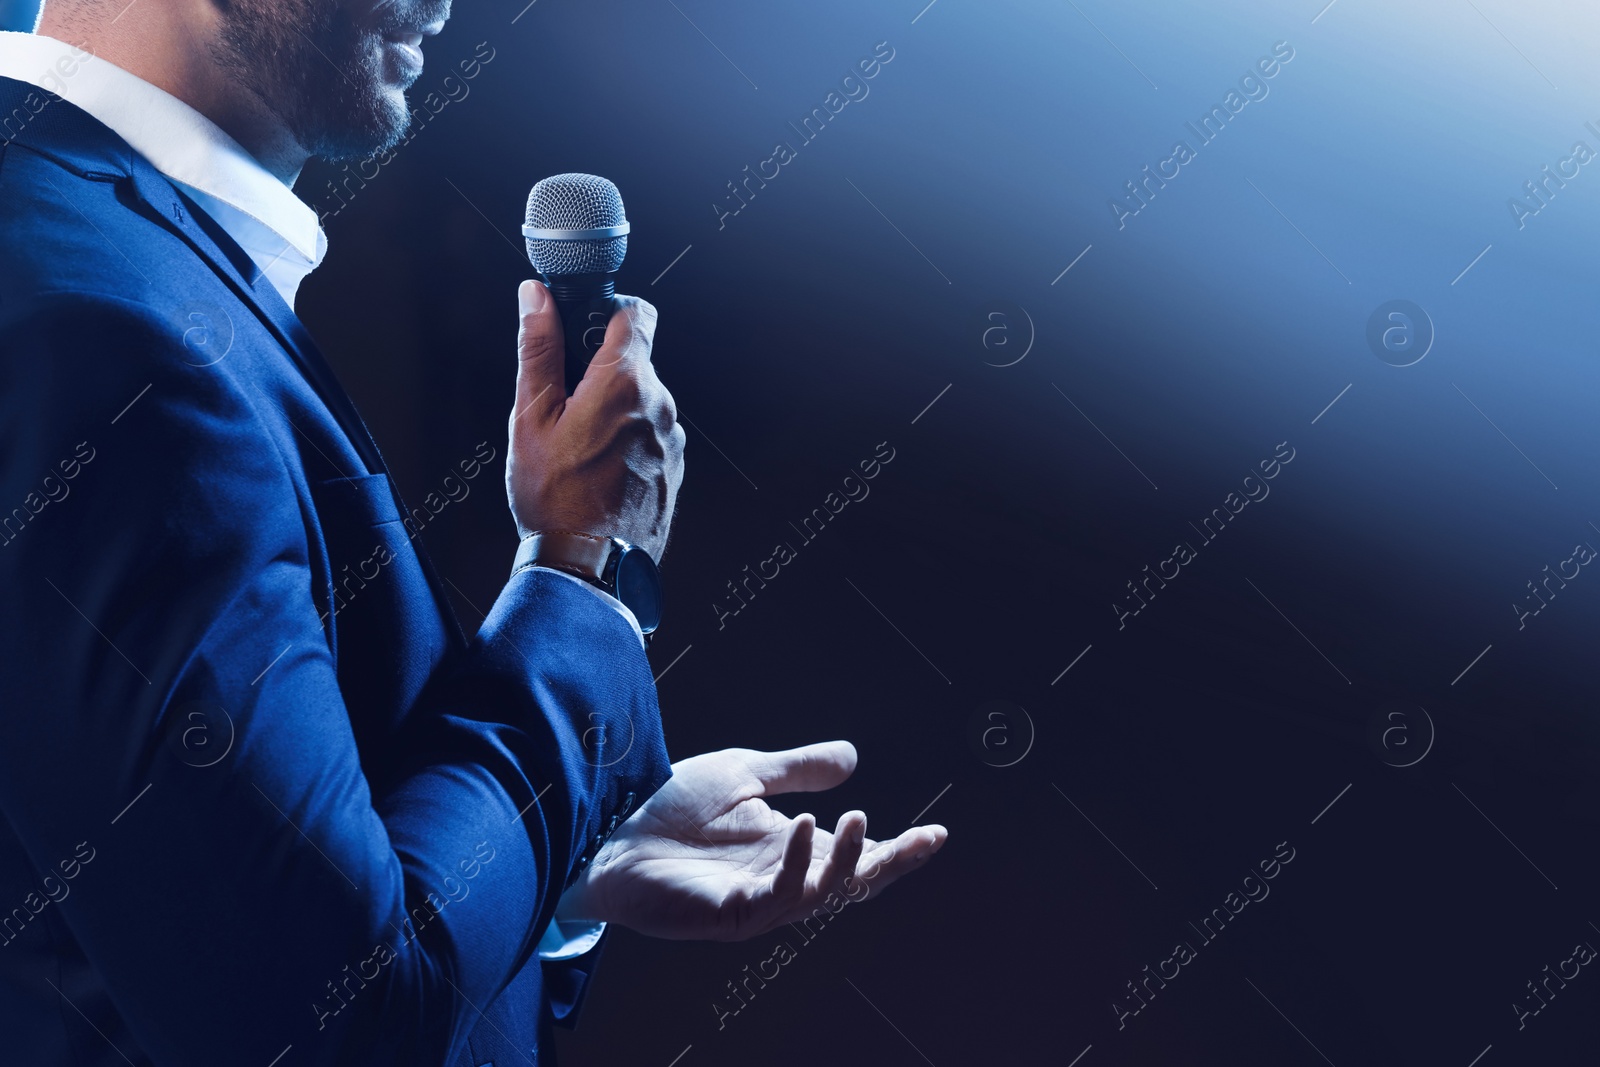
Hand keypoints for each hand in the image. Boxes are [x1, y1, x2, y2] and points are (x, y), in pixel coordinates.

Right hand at [505, 280, 685, 560]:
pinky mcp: (675, 469)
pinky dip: (627, 443)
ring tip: (579, 451)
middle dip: (600, 375)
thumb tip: (535, 297)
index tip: (586, 327)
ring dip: (614, 413)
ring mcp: (672, 440)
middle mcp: (660, 406)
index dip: (611, 311)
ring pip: (642, 403)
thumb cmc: (555, 498)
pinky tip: (599, 472)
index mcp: (625, 382)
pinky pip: (651, 438)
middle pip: (634, 364)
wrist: (591, 567)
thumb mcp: (531, 417)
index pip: (638, 313)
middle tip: (565, 409)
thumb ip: (538, 349)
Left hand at [559, 741, 947, 940]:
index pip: (855, 856)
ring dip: (846, 860)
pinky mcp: (727, 915)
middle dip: (890, 864)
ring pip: (821, 896)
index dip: (898, 849)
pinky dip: (797, 864)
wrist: (604, 826)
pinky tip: (803, 827)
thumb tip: (854, 759)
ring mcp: (755, 902)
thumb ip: (798, 770)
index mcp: (789, 849)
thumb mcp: (745, 773)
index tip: (937, 833)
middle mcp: (779, 880)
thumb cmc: (665, 805)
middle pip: (851, 884)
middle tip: (924, 839)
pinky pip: (776, 899)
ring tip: (857, 818)